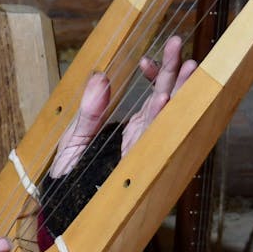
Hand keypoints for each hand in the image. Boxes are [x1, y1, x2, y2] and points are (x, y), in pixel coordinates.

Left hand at [48, 35, 197, 177]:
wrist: (61, 209)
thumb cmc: (69, 175)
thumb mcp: (75, 137)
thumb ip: (89, 110)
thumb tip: (99, 77)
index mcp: (130, 128)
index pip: (152, 95)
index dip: (154, 75)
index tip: (146, 59)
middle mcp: (143, 136)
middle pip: (165, 99)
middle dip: (173, 71)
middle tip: (178, 42)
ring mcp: (145, 150)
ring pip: (168, 116)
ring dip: (180, 91)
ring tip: (191, 65)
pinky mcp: (141, 164)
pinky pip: (156, 139)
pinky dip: (163, 119)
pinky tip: (168, 99)